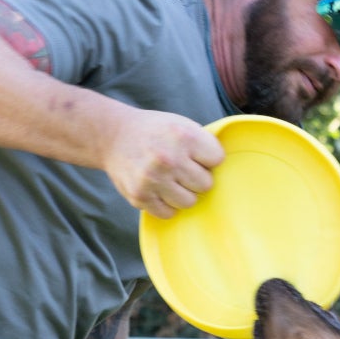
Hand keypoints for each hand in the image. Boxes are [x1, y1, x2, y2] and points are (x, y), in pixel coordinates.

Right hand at [103, 108, 225, 218]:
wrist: (113, 136)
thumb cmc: (154, 132)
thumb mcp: (180, 124)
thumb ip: (202, 143)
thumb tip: (226, 168)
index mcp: (183, 136)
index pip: (217, 160)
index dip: (208, 158)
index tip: (196, 155)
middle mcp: (169, 158)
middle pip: (205, 185)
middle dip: (196, 178)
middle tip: (182, 169)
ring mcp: (153, 179)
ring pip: (189, 202)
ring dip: (182, 193)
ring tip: (170, 180)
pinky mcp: (140, 197)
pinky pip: (168, 213)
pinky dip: (166, 204)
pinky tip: (159, 190)